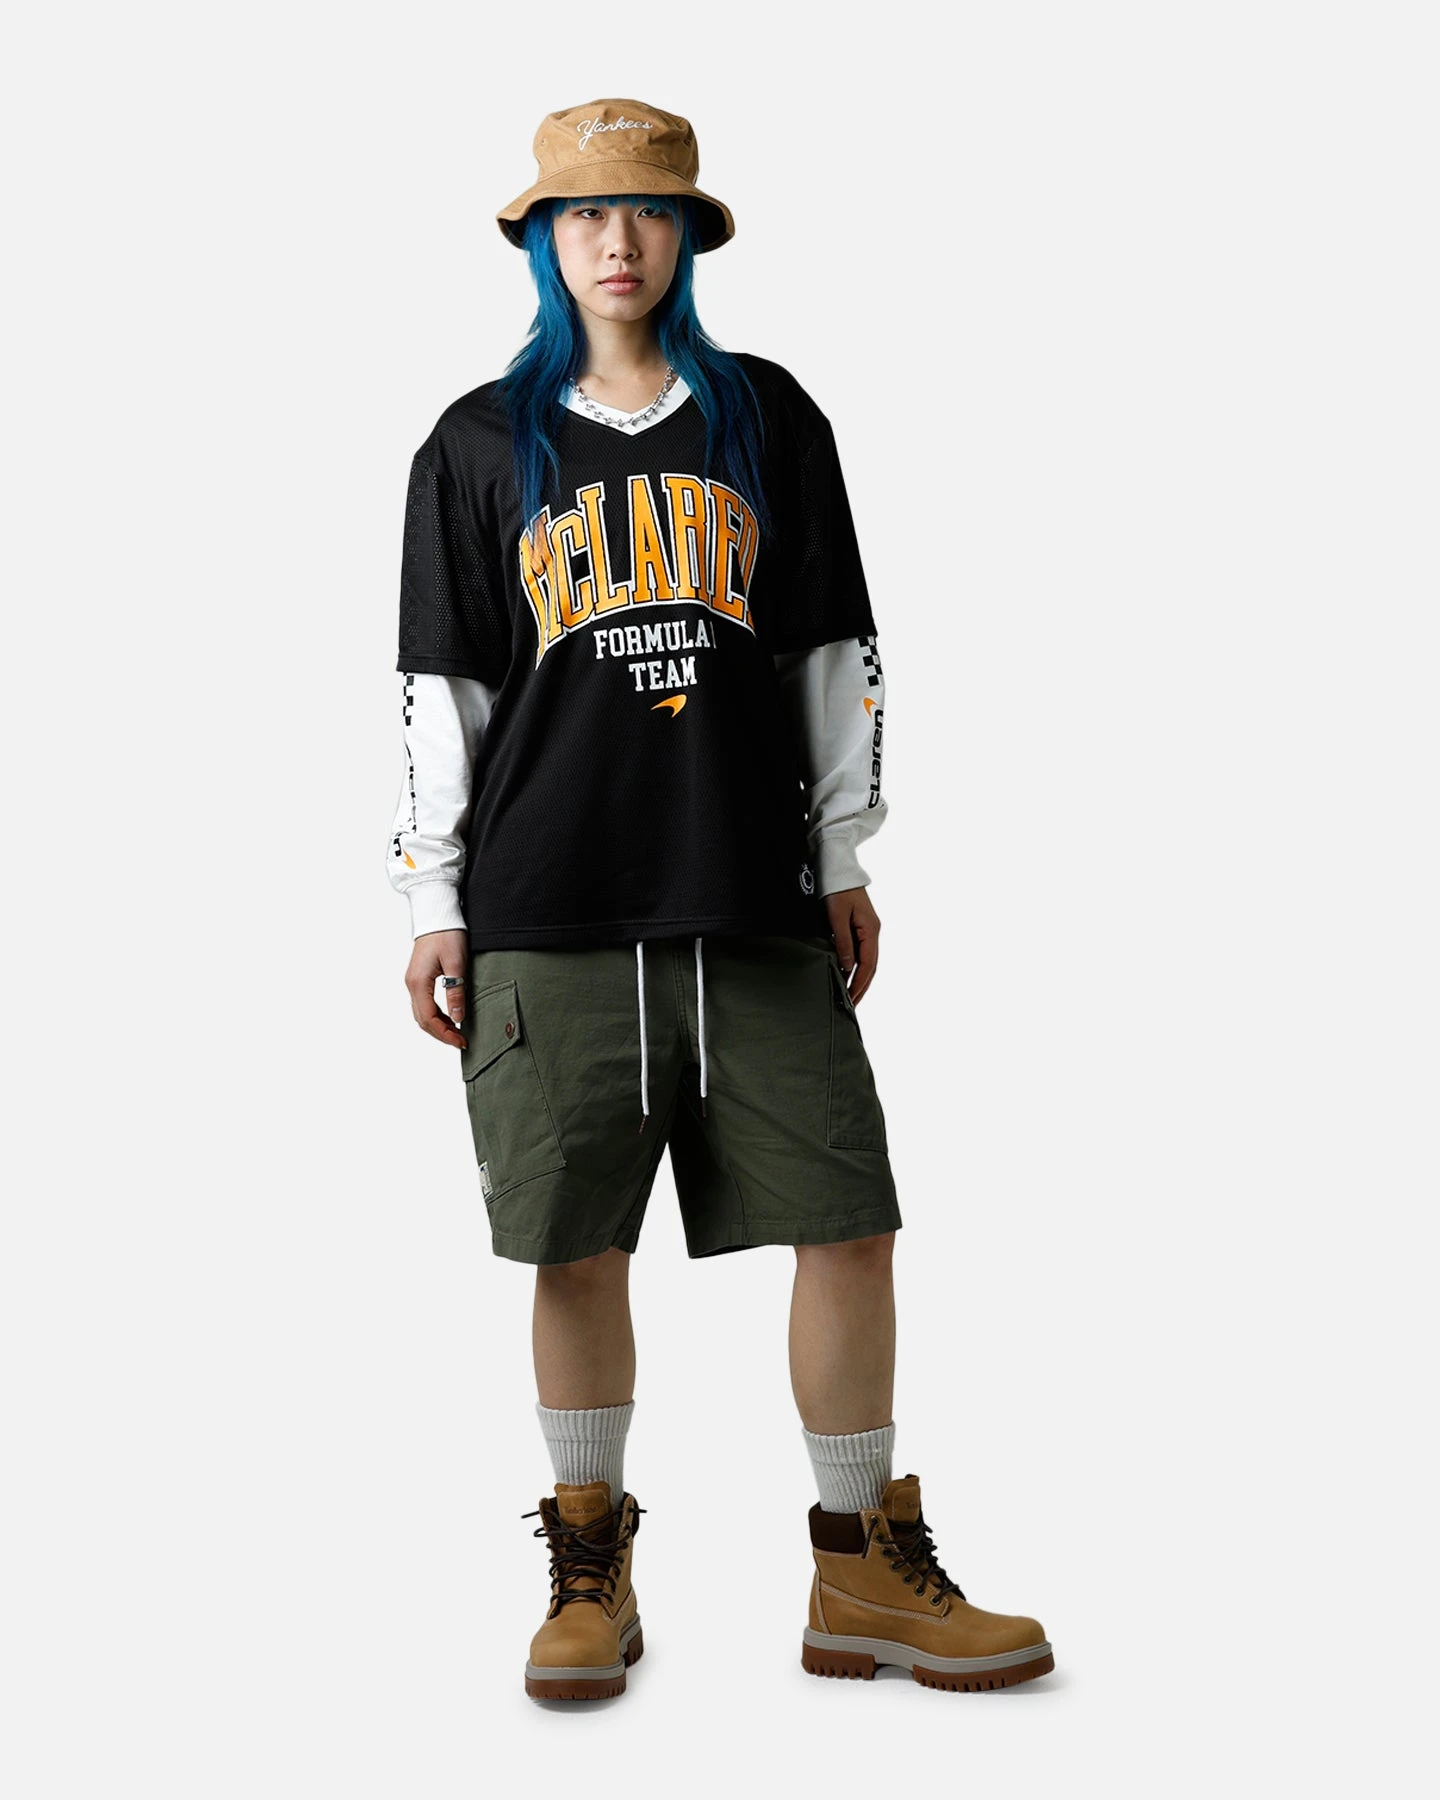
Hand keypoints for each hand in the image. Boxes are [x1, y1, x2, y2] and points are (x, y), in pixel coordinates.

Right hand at [405, 928, 469, 1049]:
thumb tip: (458, 1018)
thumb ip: (456, 992)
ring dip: (438, 1026)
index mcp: (419, 983)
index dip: (445, 1034)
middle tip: (461, 1041)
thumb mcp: (457, 964)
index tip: (461, 1041)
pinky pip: (423, 1004)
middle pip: (422, 1020)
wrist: (437, 915)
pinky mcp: (418, 978)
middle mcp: (412, 985)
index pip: (429, 1019)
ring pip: (422, 1014)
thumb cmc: (447, 935)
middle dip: (441, 1034)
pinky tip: (449, 1018)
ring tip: (457, 1033)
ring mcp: (413, 982)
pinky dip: (435, 1016)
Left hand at [825, 887, 879, 1005]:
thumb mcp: (837, 916)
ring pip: (867, 961)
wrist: (839, 869)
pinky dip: (857, 967)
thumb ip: (843, 942)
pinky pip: (862, 952)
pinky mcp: (861, 926)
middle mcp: (873, 932)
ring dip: (860, 979)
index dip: (859, 984)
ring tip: (851, 995)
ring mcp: (868, 929)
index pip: (867, 965)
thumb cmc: (838, 889)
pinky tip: (849, 974)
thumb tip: (847, 967)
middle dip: (862, 987)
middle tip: (852, 1005)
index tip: (852, 1000)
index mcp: (871, 930)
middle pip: (871, 966)